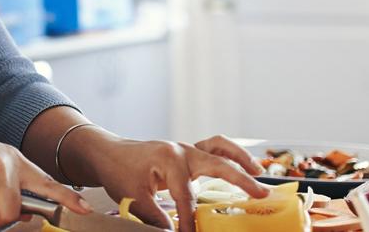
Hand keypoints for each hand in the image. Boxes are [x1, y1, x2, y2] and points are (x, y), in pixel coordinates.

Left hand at [82, 133, 270, 231]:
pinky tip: (244, 165)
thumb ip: (155, 216)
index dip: (190, 220)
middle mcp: (182, 150)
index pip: (186, 196)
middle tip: (261, 195)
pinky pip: (214, 148)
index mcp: (168, 159)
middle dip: (240, 180)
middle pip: (217, 164)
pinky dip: (230, 154)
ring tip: (259, 173)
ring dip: (241, 159)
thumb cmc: (118, 171)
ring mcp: (186, 148)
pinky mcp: (187, 152)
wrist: (107, 153)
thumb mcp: (132, 197)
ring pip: (220, 148)